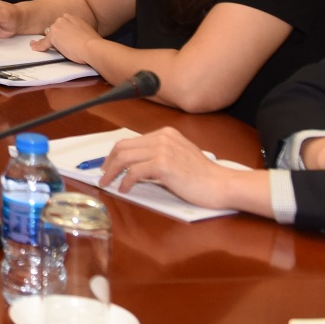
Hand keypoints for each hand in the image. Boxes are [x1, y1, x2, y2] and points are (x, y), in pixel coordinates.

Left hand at [30, 12, 100, 60]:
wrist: (92, 46)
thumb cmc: (93, 43)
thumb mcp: (87, 32)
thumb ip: (79, 31)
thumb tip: (78, 38)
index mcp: (72, 17)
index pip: (61, 23)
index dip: (59, 30)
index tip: (59, 35)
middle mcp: (63, 19)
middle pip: (53, 28)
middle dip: (54, 36)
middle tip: (55, 43)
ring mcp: (56, 27)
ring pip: (48, 36)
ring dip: (45, 41)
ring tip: (38, 45)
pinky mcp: (52, 37)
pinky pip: (43, 43)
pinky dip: (38, 46)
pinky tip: (35, 47)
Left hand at [99, 127, 254, 212]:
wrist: (221, 184)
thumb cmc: (203, 176)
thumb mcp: (180, 156)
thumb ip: (160, 154)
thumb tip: (135, 164)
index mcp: (166, 134)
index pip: (131, 141)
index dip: (115, 154)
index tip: (108, 165)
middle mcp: (162, 137)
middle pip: (123, 147)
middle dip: (108, 161)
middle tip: (103, 175)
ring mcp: (163, 149)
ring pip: (125, 157)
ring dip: (112, 171)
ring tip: (108, 183)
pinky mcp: (163, 164)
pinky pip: (134, 171)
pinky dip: (125, 181)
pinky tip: (124, 189)